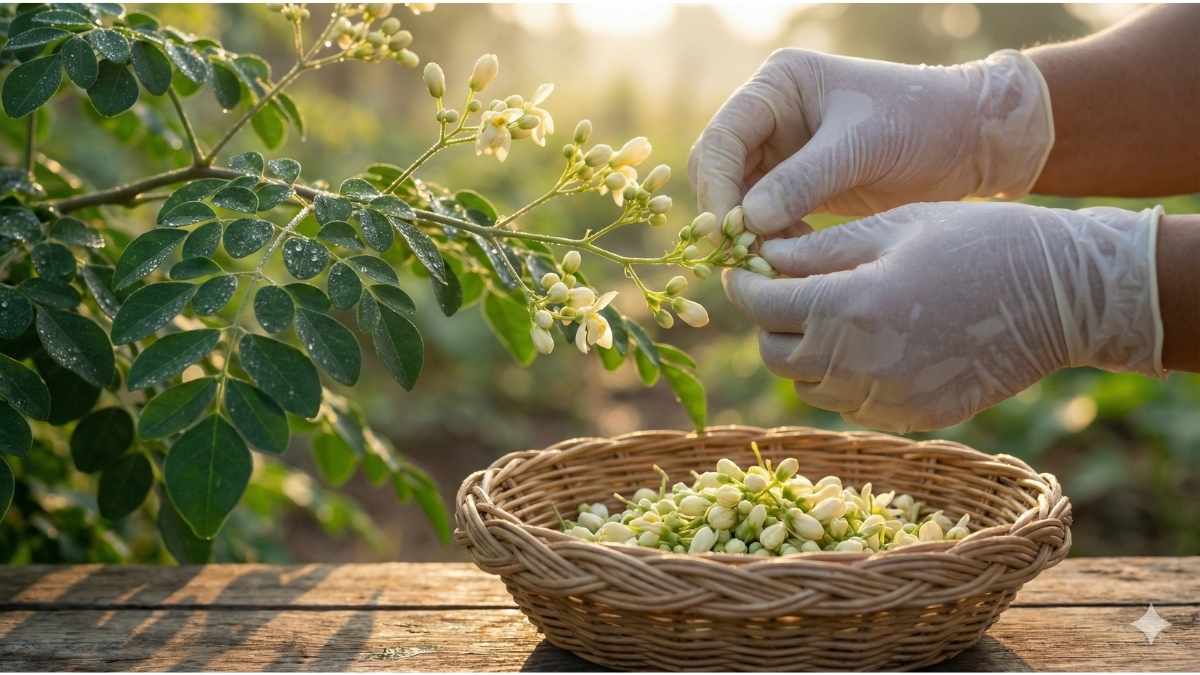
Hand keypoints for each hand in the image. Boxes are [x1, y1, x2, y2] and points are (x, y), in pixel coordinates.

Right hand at [688, 48, 1053, 234]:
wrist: (971, 142)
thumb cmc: (922, 122)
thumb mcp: (863, 146)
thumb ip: (804, 180)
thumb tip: (748, 221)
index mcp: (779, 85)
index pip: (723, 138)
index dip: (718, 185)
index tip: (728, 230)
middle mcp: (771, 115)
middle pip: (718, 169)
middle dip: (725, 213)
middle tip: (742, 255)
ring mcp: (782, 151)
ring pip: (737, 198)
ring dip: (746, 233)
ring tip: (770, 262)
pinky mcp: (797, 185)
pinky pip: (764, 218)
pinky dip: (769, 240)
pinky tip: (791, 260)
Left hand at [724, 202, 1163, 431]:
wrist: (1061, 298)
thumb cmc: (977, 242)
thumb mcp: (891, 227)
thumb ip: (817, 249)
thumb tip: (760, 258)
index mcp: (849, 308)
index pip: (763, 307)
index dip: (744, 285)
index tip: (742, 269)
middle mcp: (859, 366)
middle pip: (775, 355)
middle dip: (769, 321)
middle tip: (783, 289)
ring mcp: (886, 400)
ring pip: (807, 385)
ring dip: (802, 351)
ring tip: (827, 312)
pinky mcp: (910, 418)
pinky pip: (848, 404)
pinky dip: (839, 376)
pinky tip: (865, 342)